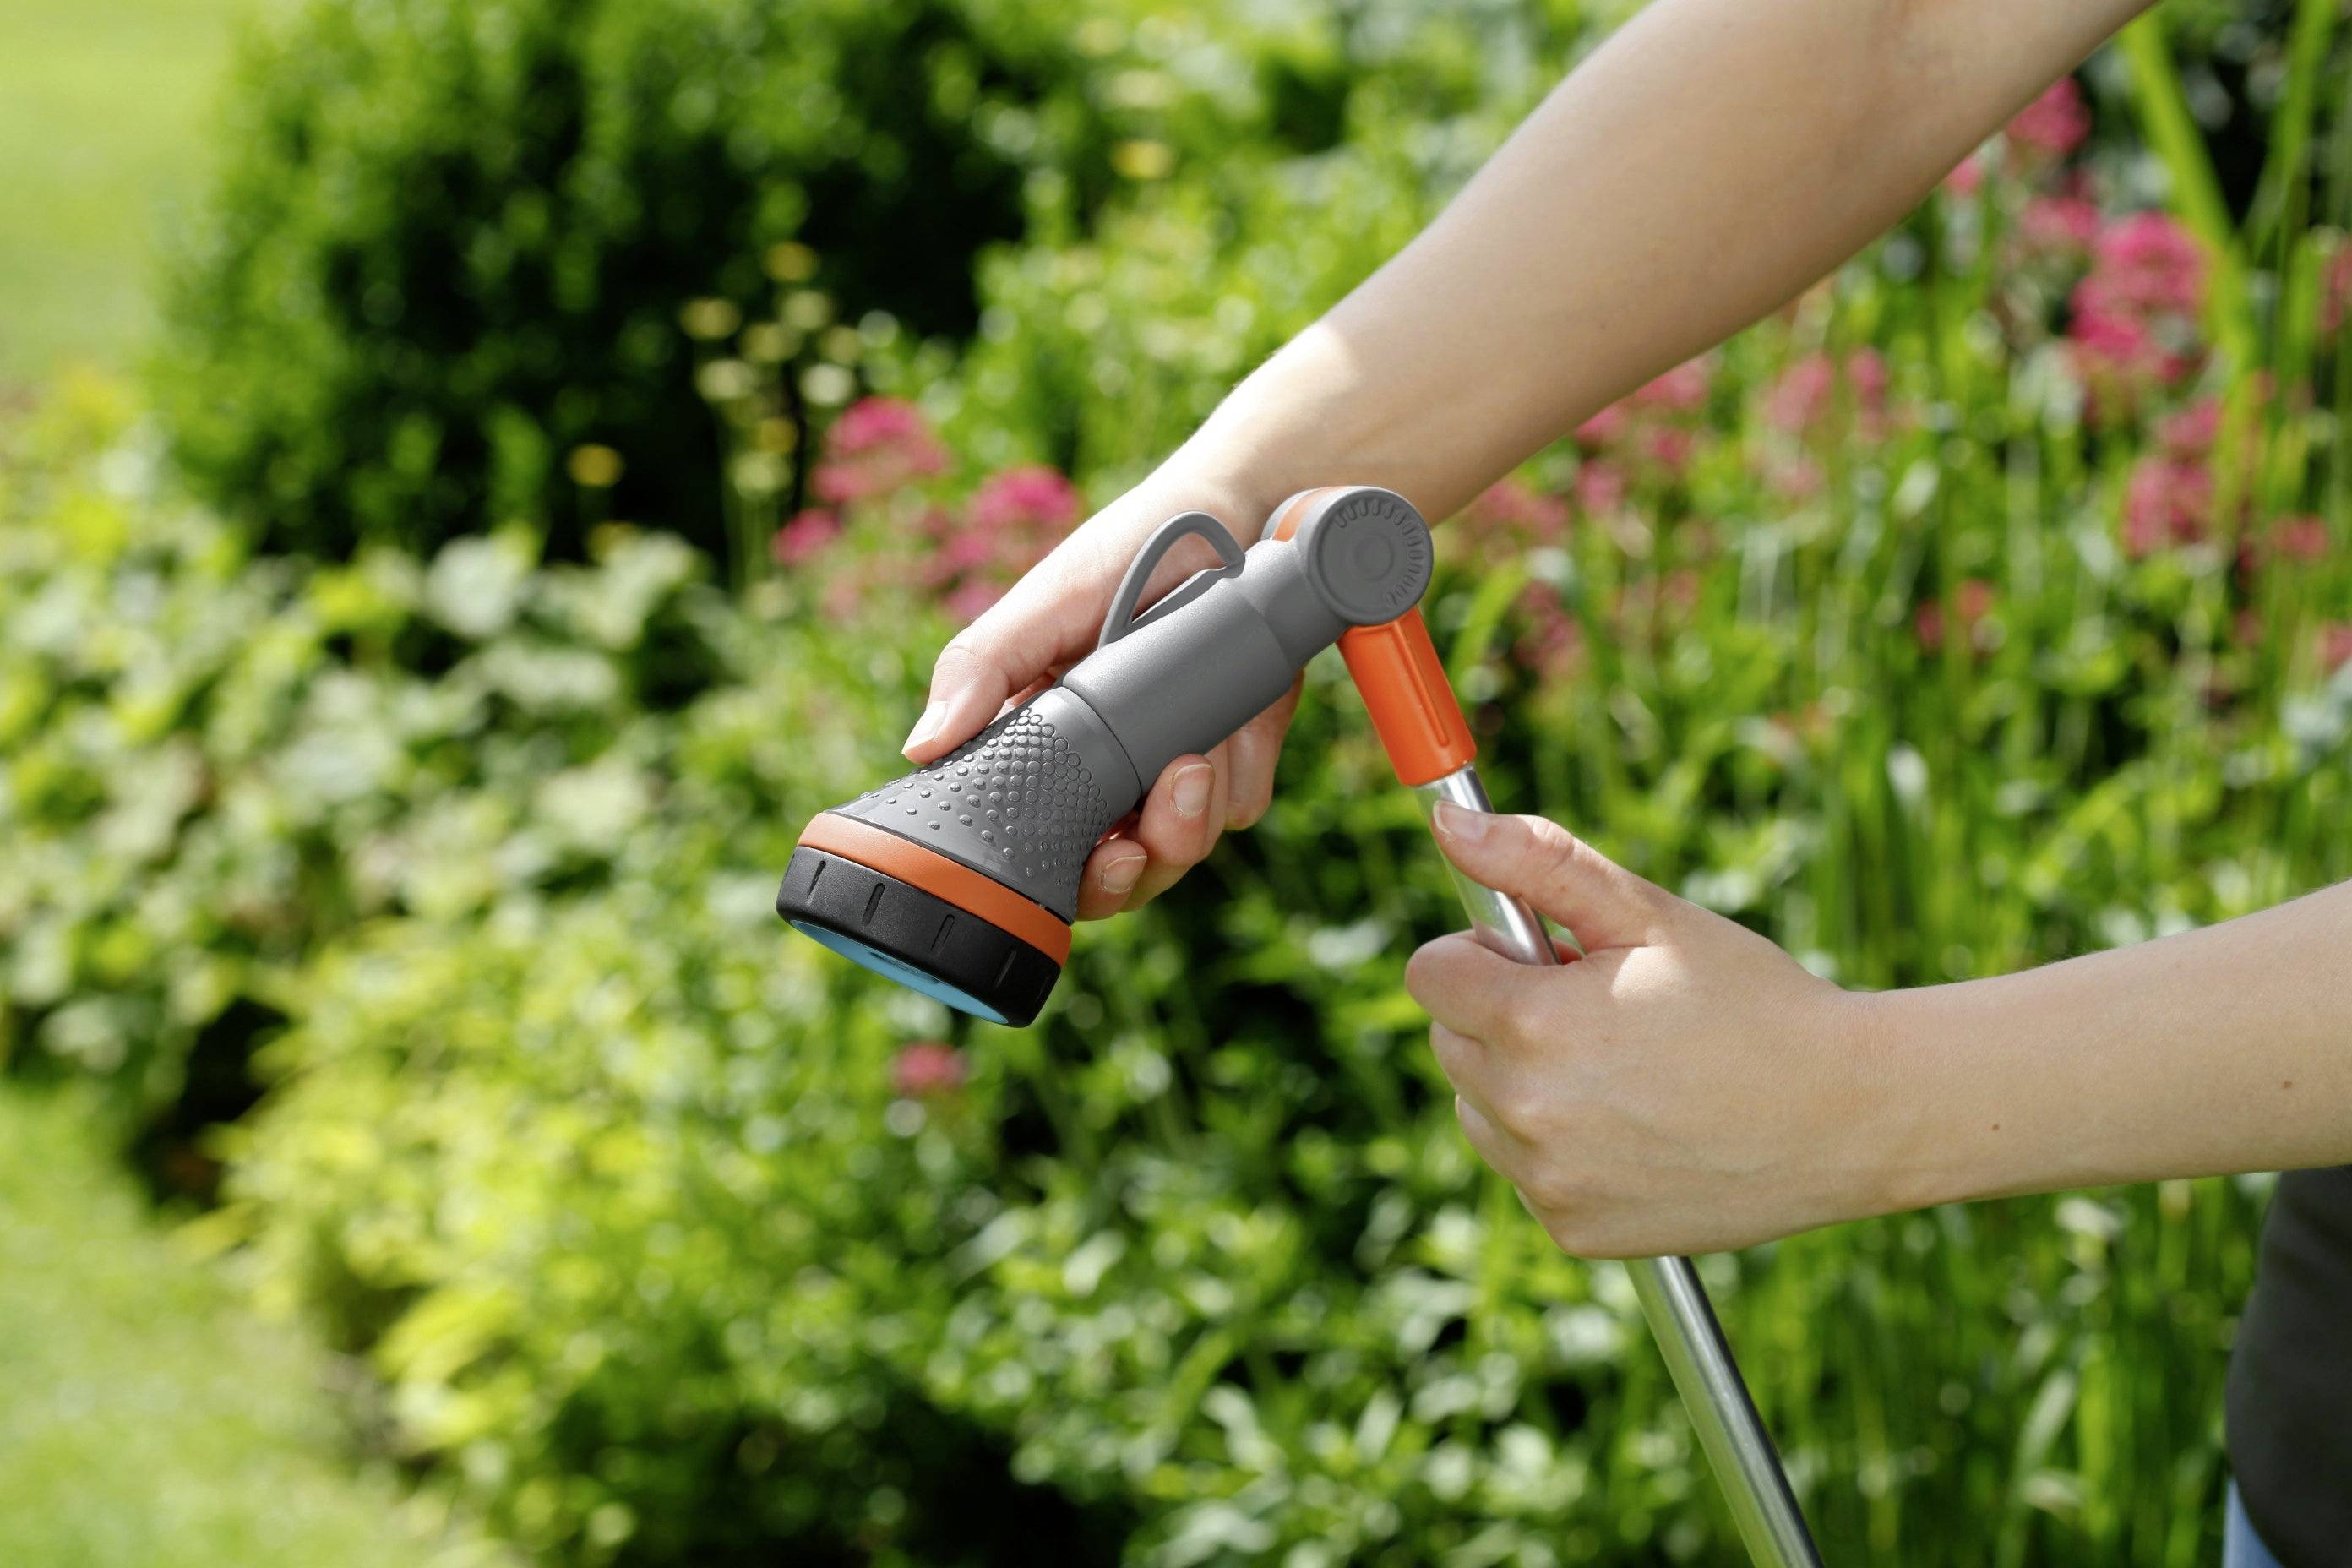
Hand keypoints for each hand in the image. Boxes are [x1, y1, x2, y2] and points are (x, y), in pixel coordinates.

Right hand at [903, 474, 1301, 918]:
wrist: (1241, 519)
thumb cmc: (1128, 549)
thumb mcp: (1047, 599)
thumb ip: (982, 665)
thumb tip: (920, 747)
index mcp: (1043, 745)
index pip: (1042, 849)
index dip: (1073, 878)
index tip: (1106, 856)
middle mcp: (1105, 771)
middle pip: (1120, 875)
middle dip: (1146, 860)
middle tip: (1152, 826)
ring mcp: (1170, 769)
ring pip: (1184, 849)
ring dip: (1195, 815)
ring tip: (1202, 750)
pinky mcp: (1234, 756)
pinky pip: (1241, 803)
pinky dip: (1242, 771)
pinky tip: (1237, 720)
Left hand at [1404, 803, 1896, 1257]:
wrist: (1848, 1116)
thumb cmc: (1749, 999)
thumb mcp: (1647, 914)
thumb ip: (1536, 862)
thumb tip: (1445, 819)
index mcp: (1532, 1024)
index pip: (1430, 974)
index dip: (1485, 954)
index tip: (1547, 957)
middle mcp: (1526, 1111)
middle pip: (1450, 1041)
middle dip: (1505, 1016)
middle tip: (1605, 1013)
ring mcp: (1548, 1181)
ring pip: (1479, 1110)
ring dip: (1522, 1085)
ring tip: (1626, 1072)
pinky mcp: (1575, 1230)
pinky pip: (1527, 1172)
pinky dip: (1560, 1149)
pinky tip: (1640, 1129)